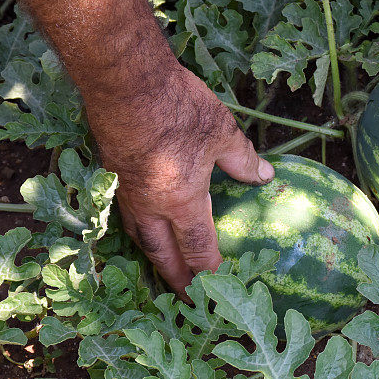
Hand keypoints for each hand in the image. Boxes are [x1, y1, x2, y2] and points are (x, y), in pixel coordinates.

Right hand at [88, 63, 273, 294]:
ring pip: (141, 236)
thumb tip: (266, 177)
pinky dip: (141, 227)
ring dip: (154, 255)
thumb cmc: (179, 108)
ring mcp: (126, 191)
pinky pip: (128, 212)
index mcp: (181, 202)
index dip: (210, 271)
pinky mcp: (112, 173)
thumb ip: (244, 160)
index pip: (198, 249)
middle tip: (185, 298)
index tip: (220, 287)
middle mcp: (151, 206)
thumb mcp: (223, 133)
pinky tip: (147, 220)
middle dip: (175, 278)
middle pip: (162, 254)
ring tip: (164, 265)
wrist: (124, 80)